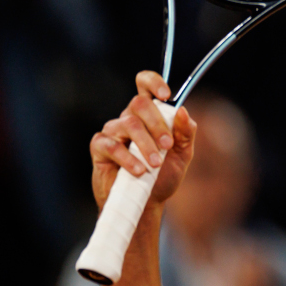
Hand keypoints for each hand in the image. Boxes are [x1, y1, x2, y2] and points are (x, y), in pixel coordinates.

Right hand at [90, 71, 195, 210]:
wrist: (146, 203)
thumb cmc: (163, 176)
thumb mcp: (182, 155)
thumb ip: (185, 133)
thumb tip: (183, 111)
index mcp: (150, 115)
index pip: (145, 85)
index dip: (153, 82)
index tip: (166, 95)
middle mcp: (129, 118)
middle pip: (139, 103)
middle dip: (157, 124)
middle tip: (168, 146)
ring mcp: (113, 131)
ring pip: (128, 124)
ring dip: (146, 145)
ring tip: (156, 164)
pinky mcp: (100, 147)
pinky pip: (113, 145)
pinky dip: (129, 159)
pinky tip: (140, 171)